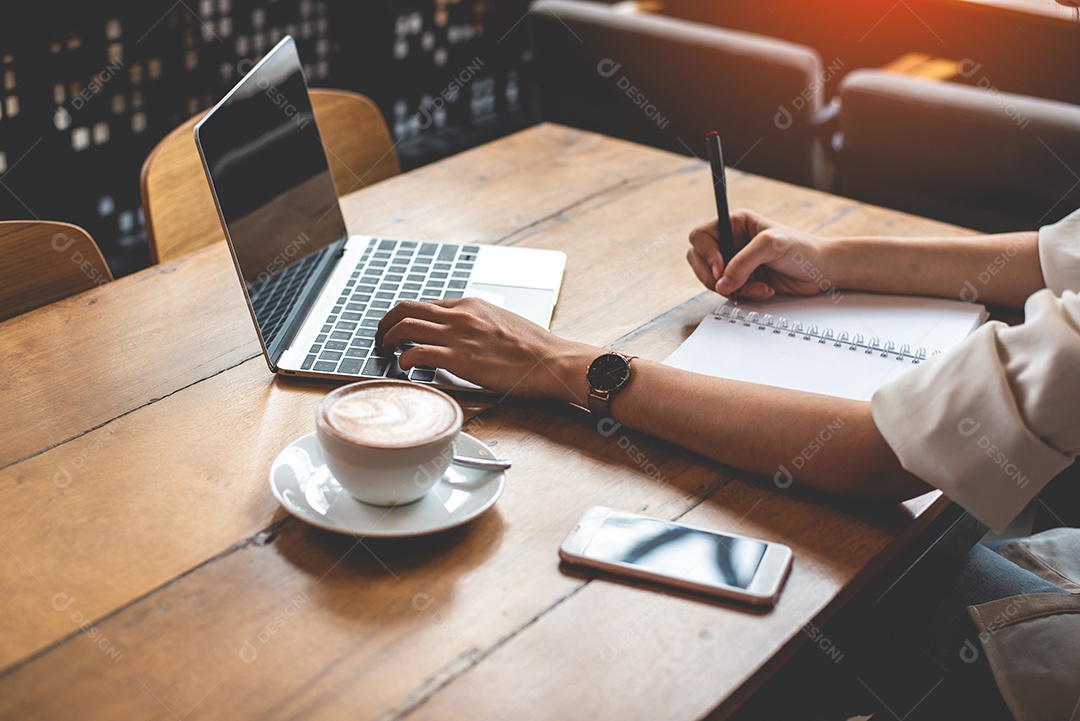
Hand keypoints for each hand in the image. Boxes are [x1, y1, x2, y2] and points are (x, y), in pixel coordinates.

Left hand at [376, 297, 597, 403]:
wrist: (550, 360)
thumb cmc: (534, 347)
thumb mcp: (502, 322)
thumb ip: (479, 324)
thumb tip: (467, 335)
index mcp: (470, 304)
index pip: (427, 304)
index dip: (407, 316)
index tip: (401, 328)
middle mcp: (459, 315)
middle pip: (406, 308)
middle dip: (387, 322)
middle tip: (381, 337)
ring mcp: (457, 335)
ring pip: (405, 326)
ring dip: (388, 338)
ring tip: (386, 351)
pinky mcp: (458, 359)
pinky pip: (417, 353)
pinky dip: (403, 360)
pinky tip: (403, 369)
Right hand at [687, 209, 835, 299]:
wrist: (822, 270)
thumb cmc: (802, 248)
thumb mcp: (769, 246)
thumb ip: (742, 262)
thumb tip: (722, 282)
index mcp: (734, 224)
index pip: (700, 237)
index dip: (706, 255)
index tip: (721, 269)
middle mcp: (731, 242)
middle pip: (699, 261)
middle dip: (714, 276)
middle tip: (729, 285)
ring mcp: (736, 263)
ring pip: (714, 280)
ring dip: (734, 288)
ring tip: (758, 285)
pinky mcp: (743, 280)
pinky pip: (730, 292)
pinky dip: (745, 294)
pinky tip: (764, 289)